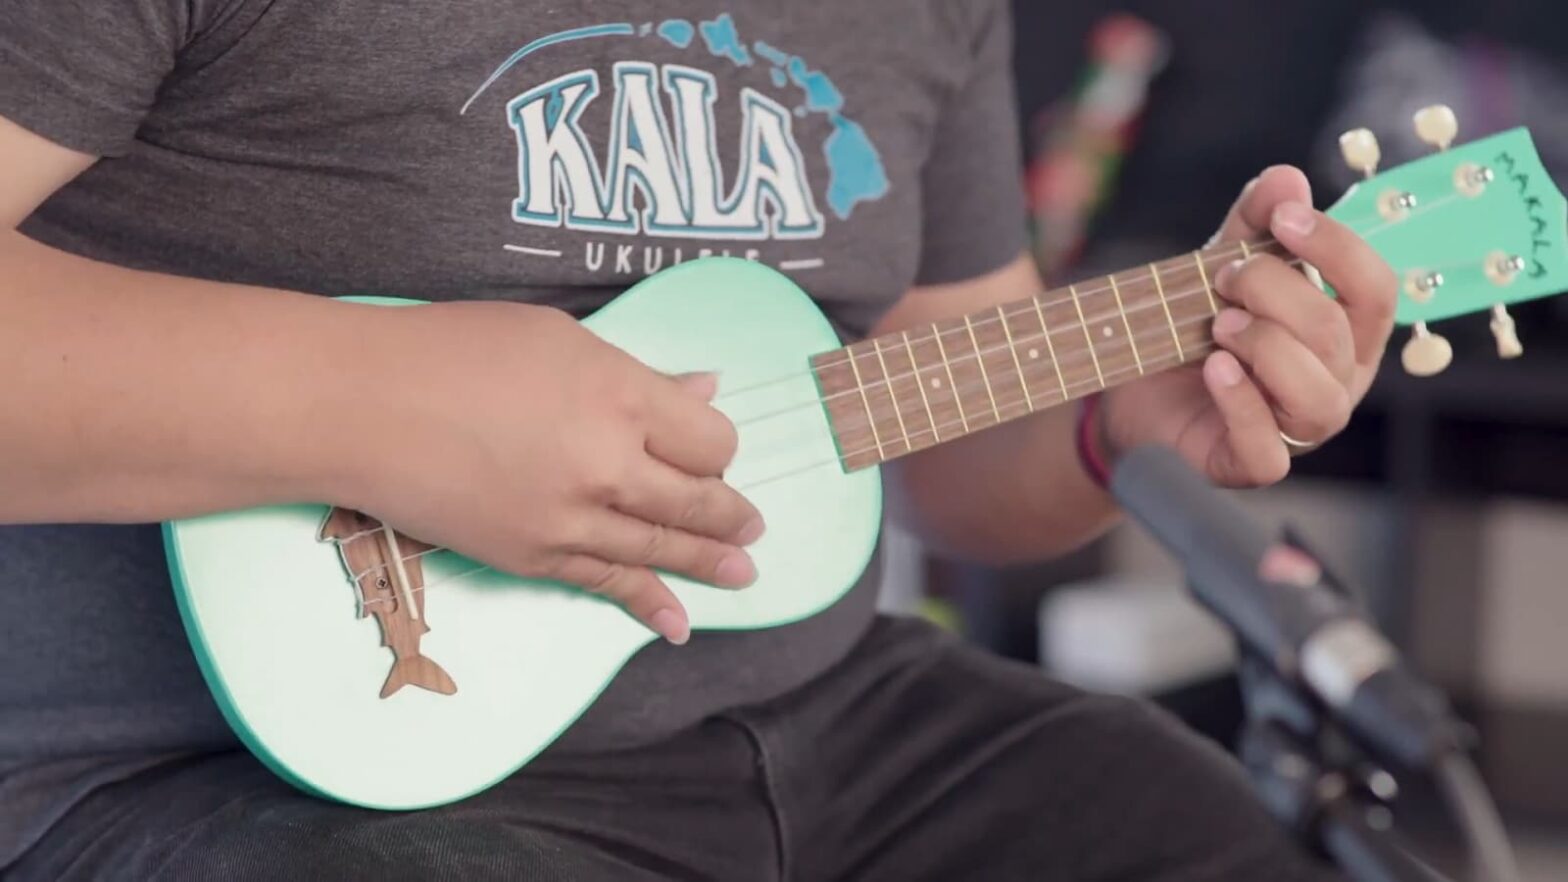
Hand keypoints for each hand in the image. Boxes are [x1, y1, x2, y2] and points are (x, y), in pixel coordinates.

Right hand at [334, 302, 762, 644]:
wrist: (359, 405)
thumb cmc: (451, 351)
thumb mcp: (558, 339)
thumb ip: (637, 376)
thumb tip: (702, 391)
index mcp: (620, 393)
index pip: (708, 438)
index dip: (717, 448)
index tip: (713, 451)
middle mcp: (608, 460)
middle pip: (695, 499)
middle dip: (730, 517)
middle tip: (753, 529)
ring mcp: (570, 516)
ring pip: (659, 547)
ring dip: (708, 563)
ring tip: (742, 574)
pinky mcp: (532, 556)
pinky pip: (606, 584)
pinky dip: (647, 605)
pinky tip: (677, 623)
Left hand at [1101, 165, 1396, 486]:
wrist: (1132, 390)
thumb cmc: (1194, 326)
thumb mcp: (1220, 264)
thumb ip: (1252, 222)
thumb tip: (1287, 178)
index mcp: (1345, 331)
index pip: (1375, 288)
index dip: (1336, 247)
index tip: (1282, 218)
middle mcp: (1336, 382)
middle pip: (1334, 334)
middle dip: (1274, 292)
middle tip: (1222, 279)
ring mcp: (1299, 431)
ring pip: (1315, 395)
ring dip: (1263, 347)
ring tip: (1218, 327)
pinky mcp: (1254, 465)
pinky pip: (1268, 449)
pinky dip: (1241, 402)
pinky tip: (1215, 369)